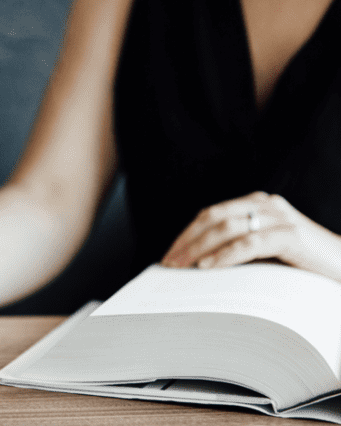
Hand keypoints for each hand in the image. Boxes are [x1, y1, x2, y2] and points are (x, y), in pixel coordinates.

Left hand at [161, 191, 340, 281]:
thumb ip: (238, 248)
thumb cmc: (303, 263)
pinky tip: (208, 266)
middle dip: (187, 240)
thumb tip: (197, 263)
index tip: (169, 253)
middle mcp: (266, 205)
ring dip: (198, 248)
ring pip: (227, 228)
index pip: (211, 214)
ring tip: (182, 265)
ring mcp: (280, 218)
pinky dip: (225, 255)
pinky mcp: (291, 235)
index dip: (187, 233)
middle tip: (169, 261)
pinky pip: (249, 243)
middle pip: (213, 218)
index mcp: (257, 204)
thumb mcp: (265, 251)